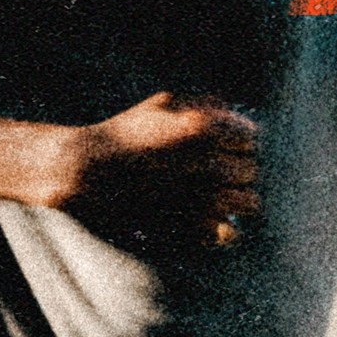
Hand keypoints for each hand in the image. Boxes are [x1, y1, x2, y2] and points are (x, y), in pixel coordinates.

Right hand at [57, 91, 259, 250]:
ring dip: (238, 200)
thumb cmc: (122, 135)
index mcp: (203, 130)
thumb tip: (230, 109)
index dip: (238, 141)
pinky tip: (213, 221)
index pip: (250, 137)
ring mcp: (201, 198)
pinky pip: (229, 233)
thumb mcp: (159, 106)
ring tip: (223, 199)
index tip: (225, 146)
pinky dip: (225, 229)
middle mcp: (207, 163)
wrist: (86, 173)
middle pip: (249, 169)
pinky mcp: (189, 227)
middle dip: (236, 170)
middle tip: (216, 173)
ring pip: (249, 203)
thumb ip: (200, 104)